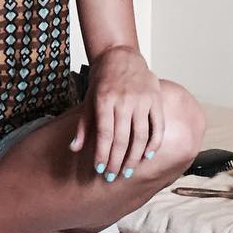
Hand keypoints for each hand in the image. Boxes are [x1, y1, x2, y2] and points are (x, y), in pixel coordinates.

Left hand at [69, 48, 164, 179]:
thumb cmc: (102, 79)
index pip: (104, 134)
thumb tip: (74, 148)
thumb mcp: (89, 99)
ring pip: (140, 136)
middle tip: (112, 176)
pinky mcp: (156, 98)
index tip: (99, 169)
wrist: (121, 55)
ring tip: (128, 171)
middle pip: (122, 138)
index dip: (102, 154)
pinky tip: (147, 155)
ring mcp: (142, 99)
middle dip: (116, 161)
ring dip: (134, 157)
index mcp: (105, 99)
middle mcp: (124, 100)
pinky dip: (154, 143)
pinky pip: (158, 126)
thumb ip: (83, 125)